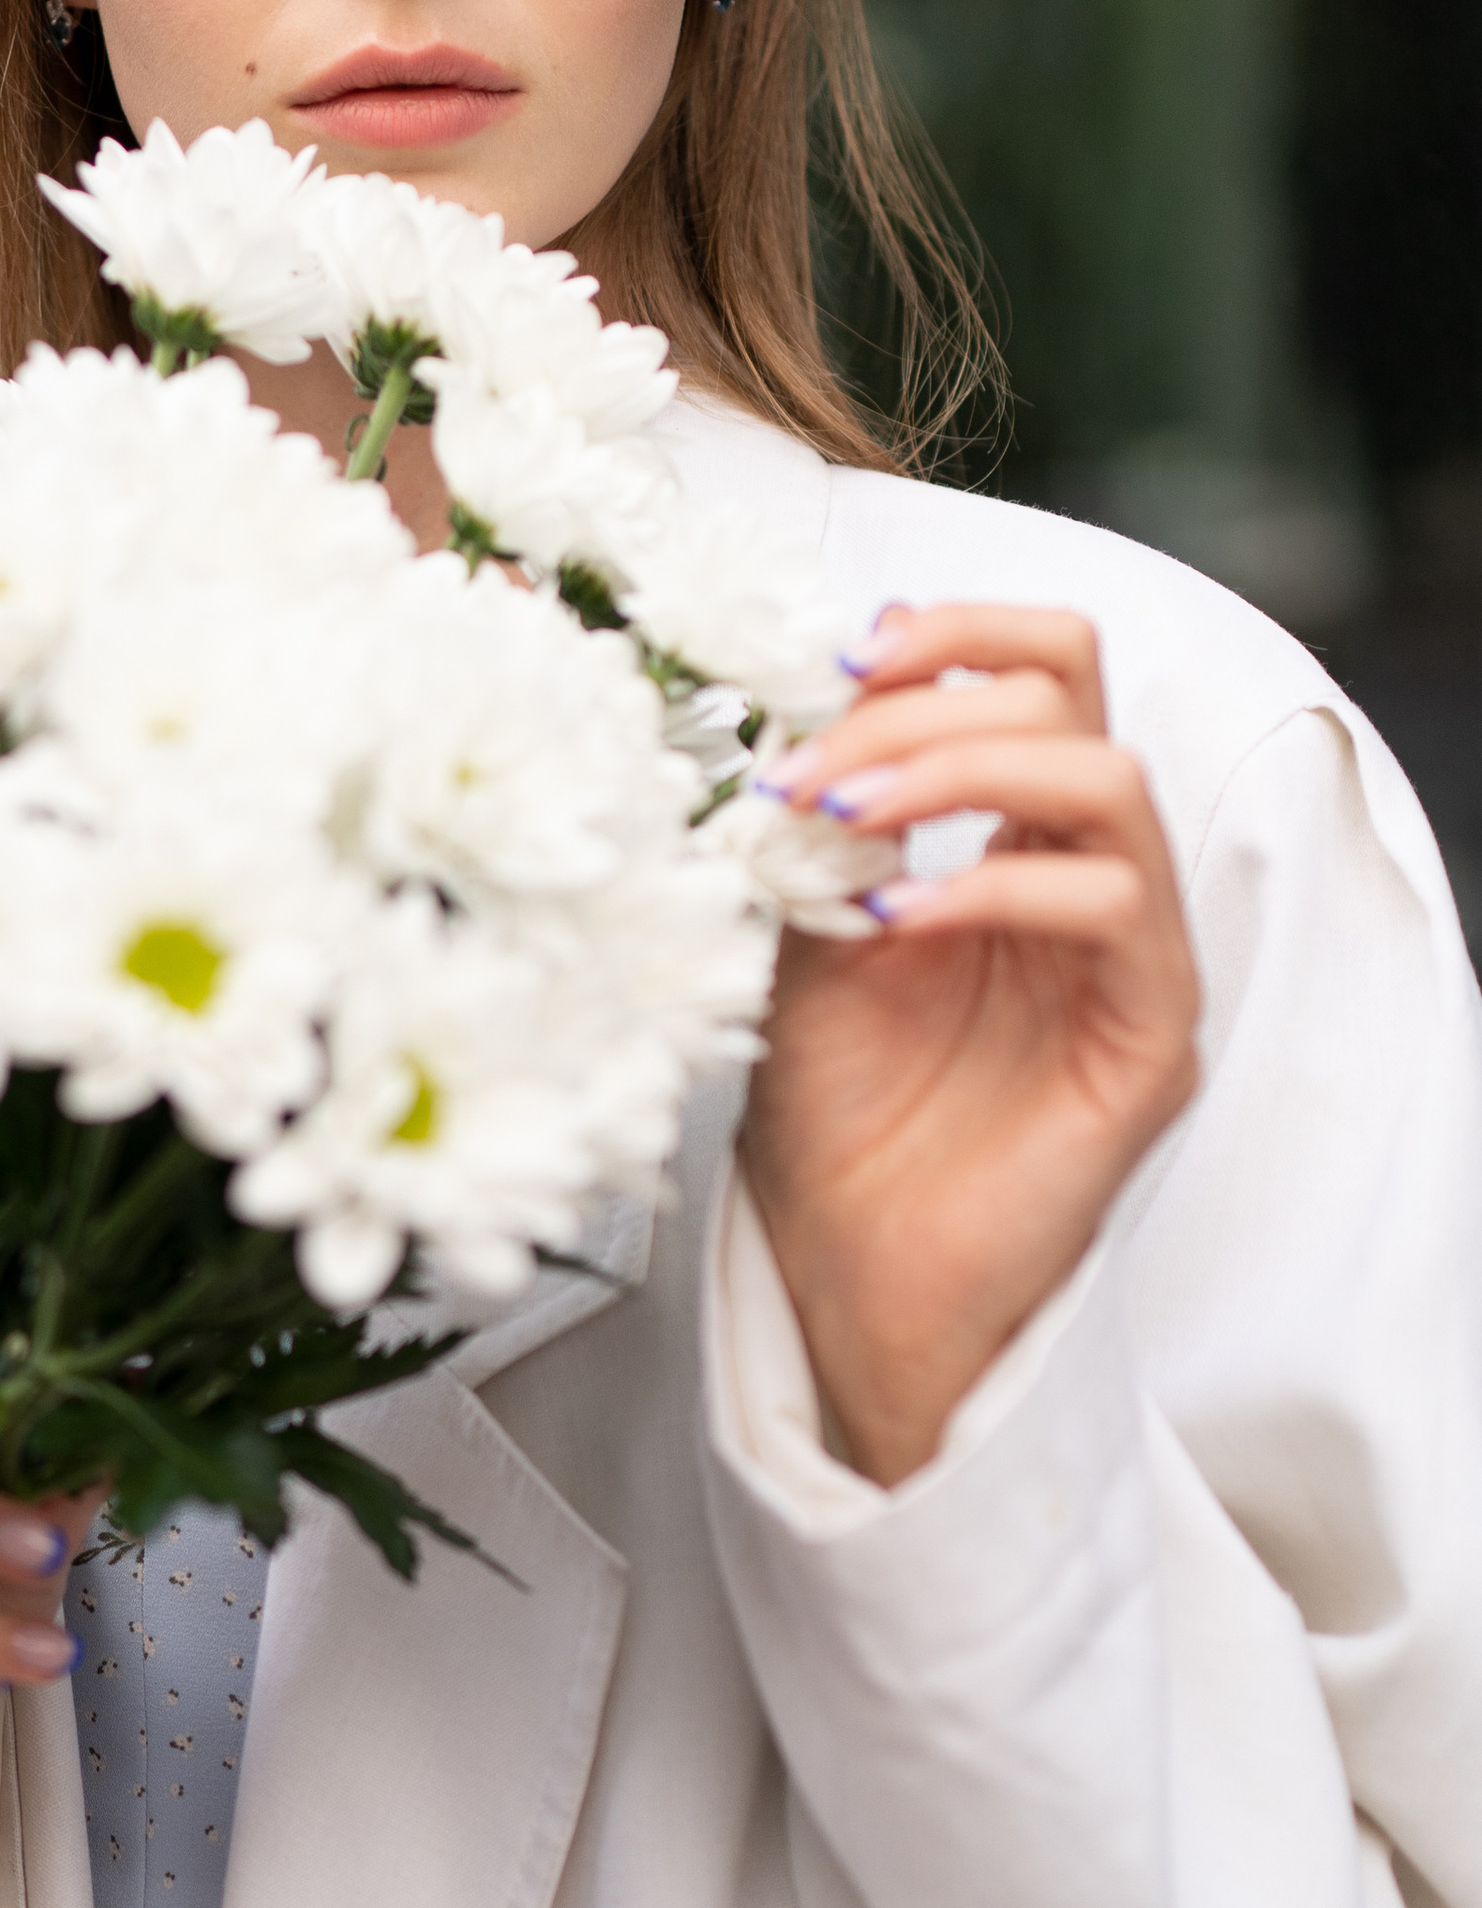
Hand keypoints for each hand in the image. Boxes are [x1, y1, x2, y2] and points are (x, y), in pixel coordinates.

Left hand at [741, 606, 1200, 1487]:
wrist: (851, 1271)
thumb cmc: (832, 1113)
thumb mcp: (788, 935)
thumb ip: (799, 828)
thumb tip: (759, 713)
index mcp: (1010, 837)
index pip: (1030, 668)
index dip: (940, 637)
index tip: (826, 663)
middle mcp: (1084, 876)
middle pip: (1075, 691)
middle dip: (927, 702)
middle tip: (815, 764)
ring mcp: (1129, 955)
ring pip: (1107, 779)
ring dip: (959, 770)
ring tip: (841, 821)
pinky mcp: (1149, 1037)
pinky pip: (1114, 908)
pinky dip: (994, 886)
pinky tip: (895, 917)